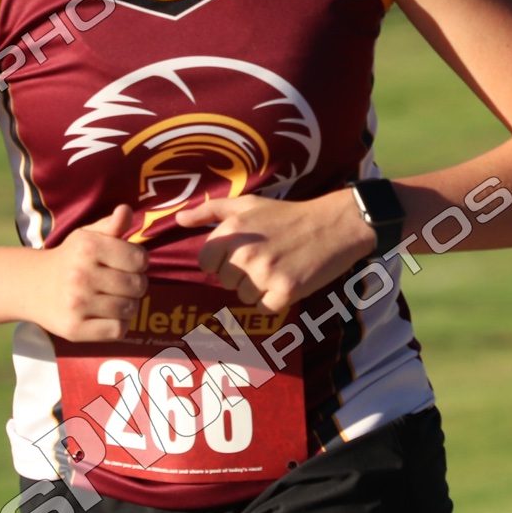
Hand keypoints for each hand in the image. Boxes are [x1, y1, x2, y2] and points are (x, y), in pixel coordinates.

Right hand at [23, 204, 148, 340]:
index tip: (127, 264)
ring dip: (129, 306)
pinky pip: (118, 330)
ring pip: (130, 309)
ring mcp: (77, 303)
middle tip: (121, 284)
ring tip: (114, 299)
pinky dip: (119, 324)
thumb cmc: (70, 258)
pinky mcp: (74, 329)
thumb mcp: (87, 236)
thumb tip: (126, 210)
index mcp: (88, 247)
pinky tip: (107, 315)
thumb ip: (111, 225)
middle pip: (138, 286)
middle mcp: (81, 275)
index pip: (140, 259)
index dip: (139, 262)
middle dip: (135, 285)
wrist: (31, 286)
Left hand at [173, 190, 377, 314]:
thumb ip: (209, 210)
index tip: (244, 253)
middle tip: (268, 257)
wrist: (334, 224)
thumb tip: (177, 221)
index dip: (223, 261)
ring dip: (260, 288)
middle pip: (226, 282)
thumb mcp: (248, 204)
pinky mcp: (285, 291)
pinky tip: (289, 279)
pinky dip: (276, 299)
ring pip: (244, 297)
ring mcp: (265, 273)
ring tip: (280, 266)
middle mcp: (244, 253)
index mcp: (231, 231)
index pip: (206, 264)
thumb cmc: (288, 214)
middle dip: (243, 275)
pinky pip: (265, 308)